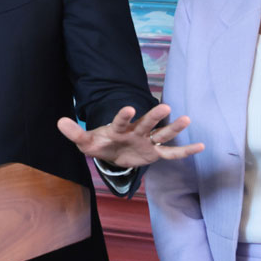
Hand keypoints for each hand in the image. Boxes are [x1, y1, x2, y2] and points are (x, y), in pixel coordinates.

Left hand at [56, 104, 204, 168]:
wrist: (112, 154)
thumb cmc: (100, 144)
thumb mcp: (85, 142)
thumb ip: (75, 133)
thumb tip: (59, 121)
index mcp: (118, 129)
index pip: (121, 121)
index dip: (123, 115)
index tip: (129, 107)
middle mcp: (136, 132)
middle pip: (146, 124)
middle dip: (153, 117)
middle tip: (165, 107)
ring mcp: (147, 142)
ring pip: (162, 135)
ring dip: (173, 128)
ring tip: (186, 119)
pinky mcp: (155, 153)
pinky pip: (172, 153)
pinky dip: (185, 151)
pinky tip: (201, 146)